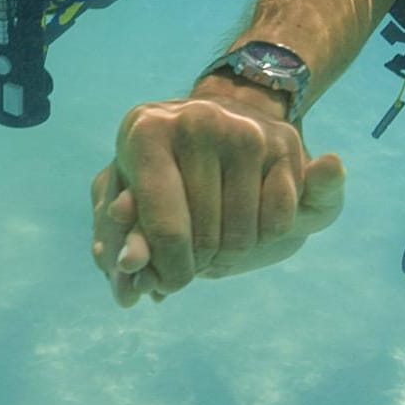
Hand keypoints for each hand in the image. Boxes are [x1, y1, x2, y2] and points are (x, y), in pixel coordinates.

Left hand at [89, 93, 345, 305]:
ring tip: (215, 242)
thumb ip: (120, 232)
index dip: (169, 271)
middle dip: (198, 265)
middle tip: (192, 260)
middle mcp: (197, 122)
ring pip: (242, 235)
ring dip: (230, 256)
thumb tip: (124, 264)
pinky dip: (264, 238)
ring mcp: (244, 130)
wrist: (212, 118)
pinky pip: (277, 221)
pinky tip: (245, 221)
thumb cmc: (160, 162)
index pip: (165, 229)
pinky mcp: (283, 142)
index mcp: (147, 132)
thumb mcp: (129, 190)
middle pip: (205, 238)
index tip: (168, 286)